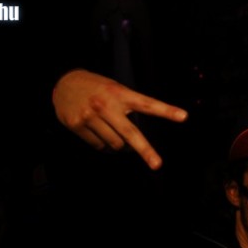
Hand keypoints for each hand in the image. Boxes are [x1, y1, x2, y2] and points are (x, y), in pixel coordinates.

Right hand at [52, 69, 188, 169]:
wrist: (63, 83)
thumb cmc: (97, 88)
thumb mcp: (115, 89)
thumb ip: (128, 108)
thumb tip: (133, 141)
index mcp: (120, 93)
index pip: (147, 103)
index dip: (166, 111)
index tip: (183, 116)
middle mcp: (106, 105)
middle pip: (130, 133)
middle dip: (145, 150)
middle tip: (157, 164)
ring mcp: (91, 116)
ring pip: (115, 144)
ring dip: (119, 145)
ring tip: (114, 132)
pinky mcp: (78, 125)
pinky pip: (99, 146)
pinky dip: (103, 144)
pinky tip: (99, 132)